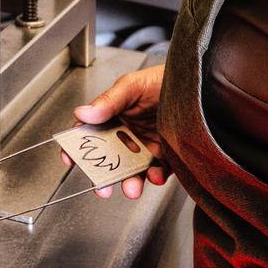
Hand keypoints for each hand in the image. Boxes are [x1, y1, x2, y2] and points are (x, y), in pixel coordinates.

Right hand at [72, 63, 170, 199]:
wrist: (197, 85)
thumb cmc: (163, 79)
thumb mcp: (132, 86)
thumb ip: (108, 101)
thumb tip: (83, 112)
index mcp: (113, 116)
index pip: (90, 133)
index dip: (77, 147)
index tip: (70, 158)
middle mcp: (127, 134)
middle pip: (109, 159)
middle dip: (103, 177)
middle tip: (101, 187)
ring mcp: (146, 146)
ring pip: (133, 170)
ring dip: (130, 182)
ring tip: (131, 187)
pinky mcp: (167, 156)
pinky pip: (158, 171)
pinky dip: (156, 177)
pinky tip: (155, 174)